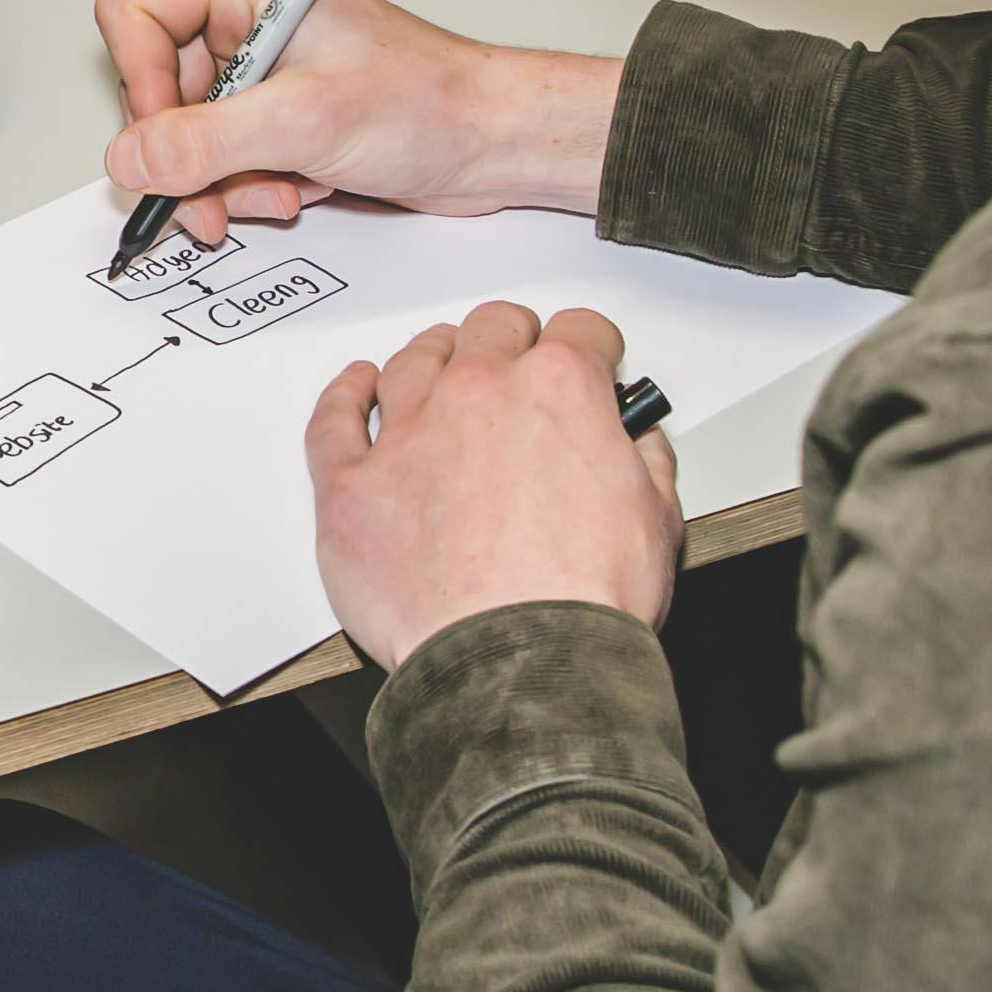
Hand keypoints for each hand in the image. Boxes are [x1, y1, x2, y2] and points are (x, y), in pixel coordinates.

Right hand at [95, 0, 614, 243]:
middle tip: (219, 195)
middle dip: (188, 153)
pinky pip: (219, 158)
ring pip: (182, 134)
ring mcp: (257, 68)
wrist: (492, 141)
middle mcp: (242, 17)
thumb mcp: (306, 122)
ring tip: (277, 192)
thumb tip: (128, 159)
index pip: (133, 15)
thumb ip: (207, 141)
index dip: (141, 84)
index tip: (169, 141)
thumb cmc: (430, 101)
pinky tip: (295, 190)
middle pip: (153, 88)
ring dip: (221, 181)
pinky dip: (245, 188)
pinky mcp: (273, 113)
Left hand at [307, 303, 682, 667]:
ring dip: (433, 356)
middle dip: (512, 341)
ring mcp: (408, 435)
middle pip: (489, 328)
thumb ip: (645, 461)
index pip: (578, 331)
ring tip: (440, 366)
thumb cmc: (583, 602)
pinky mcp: (352, 486)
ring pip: (413, 361)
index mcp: (558, 391)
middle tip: (519, 366)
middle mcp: (477, 396)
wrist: (521, 664)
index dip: (589, 346)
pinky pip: (335, 418)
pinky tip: (356, 387)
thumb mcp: (656, 519)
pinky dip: (345, 395)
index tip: (588, 360)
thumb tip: (638, 443)